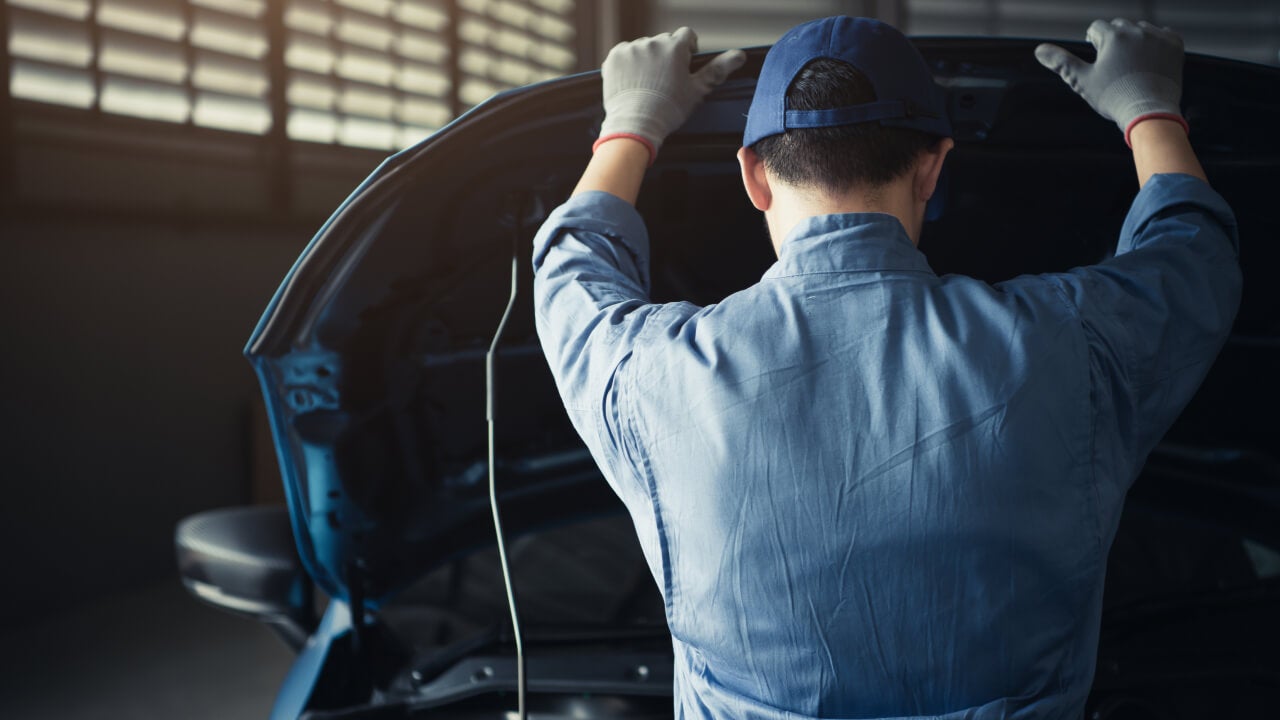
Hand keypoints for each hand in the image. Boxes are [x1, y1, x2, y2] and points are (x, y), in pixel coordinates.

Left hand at [597, 27, 745, 163]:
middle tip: (664, 80)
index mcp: (675, 47)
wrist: (635, 125)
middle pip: (664, 42)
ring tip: (647, 84)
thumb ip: (718, 70)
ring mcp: (631, 48)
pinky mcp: (614, 57)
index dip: (687, 49)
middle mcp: (653, 42)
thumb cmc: (669, 110)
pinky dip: (628, 65)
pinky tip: (632, 82)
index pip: (686, 35)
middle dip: (666, 56)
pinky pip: (624, 54)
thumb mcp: (698, 91)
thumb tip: (740, 55)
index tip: (683, 64)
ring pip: (644, 48)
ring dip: (647, 59)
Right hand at [1035, 19, 1187, 146]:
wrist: (1150, 112)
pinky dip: (1156, 43)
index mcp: (1113, 36)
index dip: (1093, 42)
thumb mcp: (1082, 81)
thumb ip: (1061, 62)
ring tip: (1132, 64)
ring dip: (1135, 40)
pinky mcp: (1175, 44)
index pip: (1097, 27)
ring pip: (1141, 29)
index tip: (1097, 55)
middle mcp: (1137, 30)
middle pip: (1120, 26)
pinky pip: (1164, 34)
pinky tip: (1150, 59)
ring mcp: (1158, 36)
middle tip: (1114, 63)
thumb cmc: (1113, 98)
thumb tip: (1039, 50)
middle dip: (1114, 40)